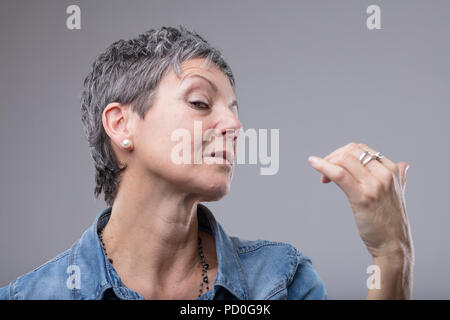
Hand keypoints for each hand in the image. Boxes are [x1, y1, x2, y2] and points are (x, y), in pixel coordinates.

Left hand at [308, 142, 413, 259]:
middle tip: (325, 172)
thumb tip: (403, 164)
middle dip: (333, 157)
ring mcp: (374, 185)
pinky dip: (323, 166)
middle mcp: (384, 174)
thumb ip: (400, 177)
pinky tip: (313, 163)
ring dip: (327, 163)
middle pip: (350, 151)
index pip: (361, 149)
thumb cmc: (391, 221)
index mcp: (391, 169)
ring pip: (343, 160)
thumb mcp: (398, 194)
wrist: (394, 245)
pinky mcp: (362, 197)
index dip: (342, 154)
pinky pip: (339, 174)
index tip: (334, 166)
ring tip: (323, 178)